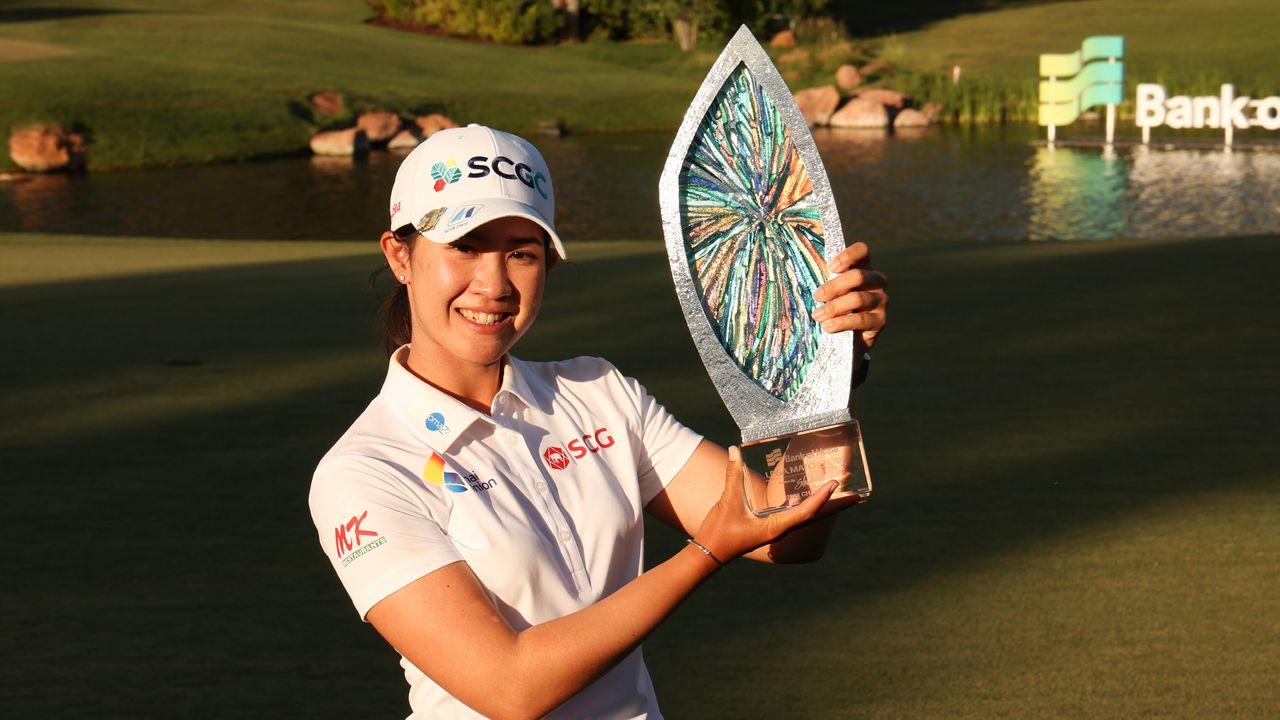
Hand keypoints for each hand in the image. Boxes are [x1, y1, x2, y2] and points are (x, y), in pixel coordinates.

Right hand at [692, 446, 836, 563]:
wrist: (709, 554)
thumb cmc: (719, 532)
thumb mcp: (727, 502)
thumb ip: (733, 475)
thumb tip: (736, 450)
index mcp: (776, 528)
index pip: (805, 512)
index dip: (821, 499)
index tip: (836, 485)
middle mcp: (781, 530)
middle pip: (815, 517)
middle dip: (836, 507)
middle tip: (859, 498)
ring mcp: (777, 530)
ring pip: (807, 517)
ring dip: (824, 507)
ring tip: (842, 497)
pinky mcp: (771, 528)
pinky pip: (796, 516)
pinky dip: (807, 507)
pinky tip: (807, 498)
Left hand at [811, 242, 888, 353]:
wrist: (849, 337)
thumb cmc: (836, 307)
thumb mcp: (832, 291)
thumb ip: (825, 279)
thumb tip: (800, 268)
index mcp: (864, 267)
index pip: (862, 251)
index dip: (847, 256)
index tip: (829, 267)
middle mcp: (877, 281)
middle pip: (858, 276)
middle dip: (834, 286)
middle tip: (816, 296)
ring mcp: (881, 300)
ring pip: (858, 298)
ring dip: (834, 307)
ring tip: (817, 316)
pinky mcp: (880, 321)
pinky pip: (860, 319)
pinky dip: (841, 323)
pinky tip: (827, 326)